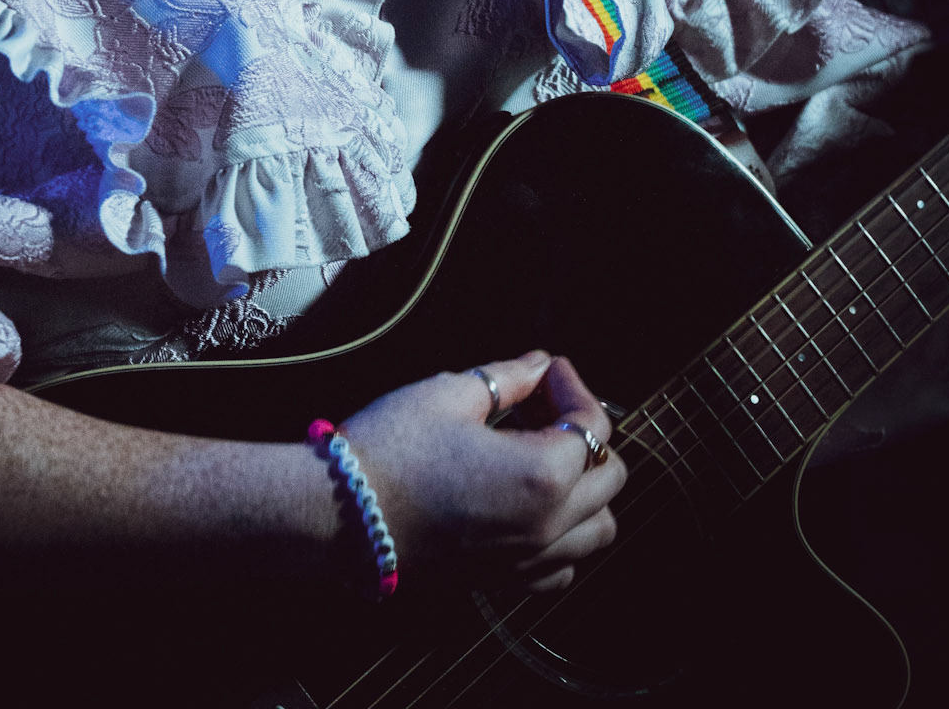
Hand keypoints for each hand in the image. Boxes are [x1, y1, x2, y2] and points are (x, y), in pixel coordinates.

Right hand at [342, 350, 623, 593]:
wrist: (339, 516)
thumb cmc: (391, 448)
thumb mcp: (449, 394)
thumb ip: (507, 378)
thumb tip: (539, 366)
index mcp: (541, 475)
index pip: (592, 426)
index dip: (572, 387)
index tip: (546, 369)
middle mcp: (547, 527)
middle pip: (610, 480)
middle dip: (586, 434)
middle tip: (543, 406)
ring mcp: (526, 562)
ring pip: (597, 531)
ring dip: (586, 489)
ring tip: (543, 455)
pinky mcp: (502, 582)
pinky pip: (561, 568)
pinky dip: (563, 537)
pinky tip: (528, 505)